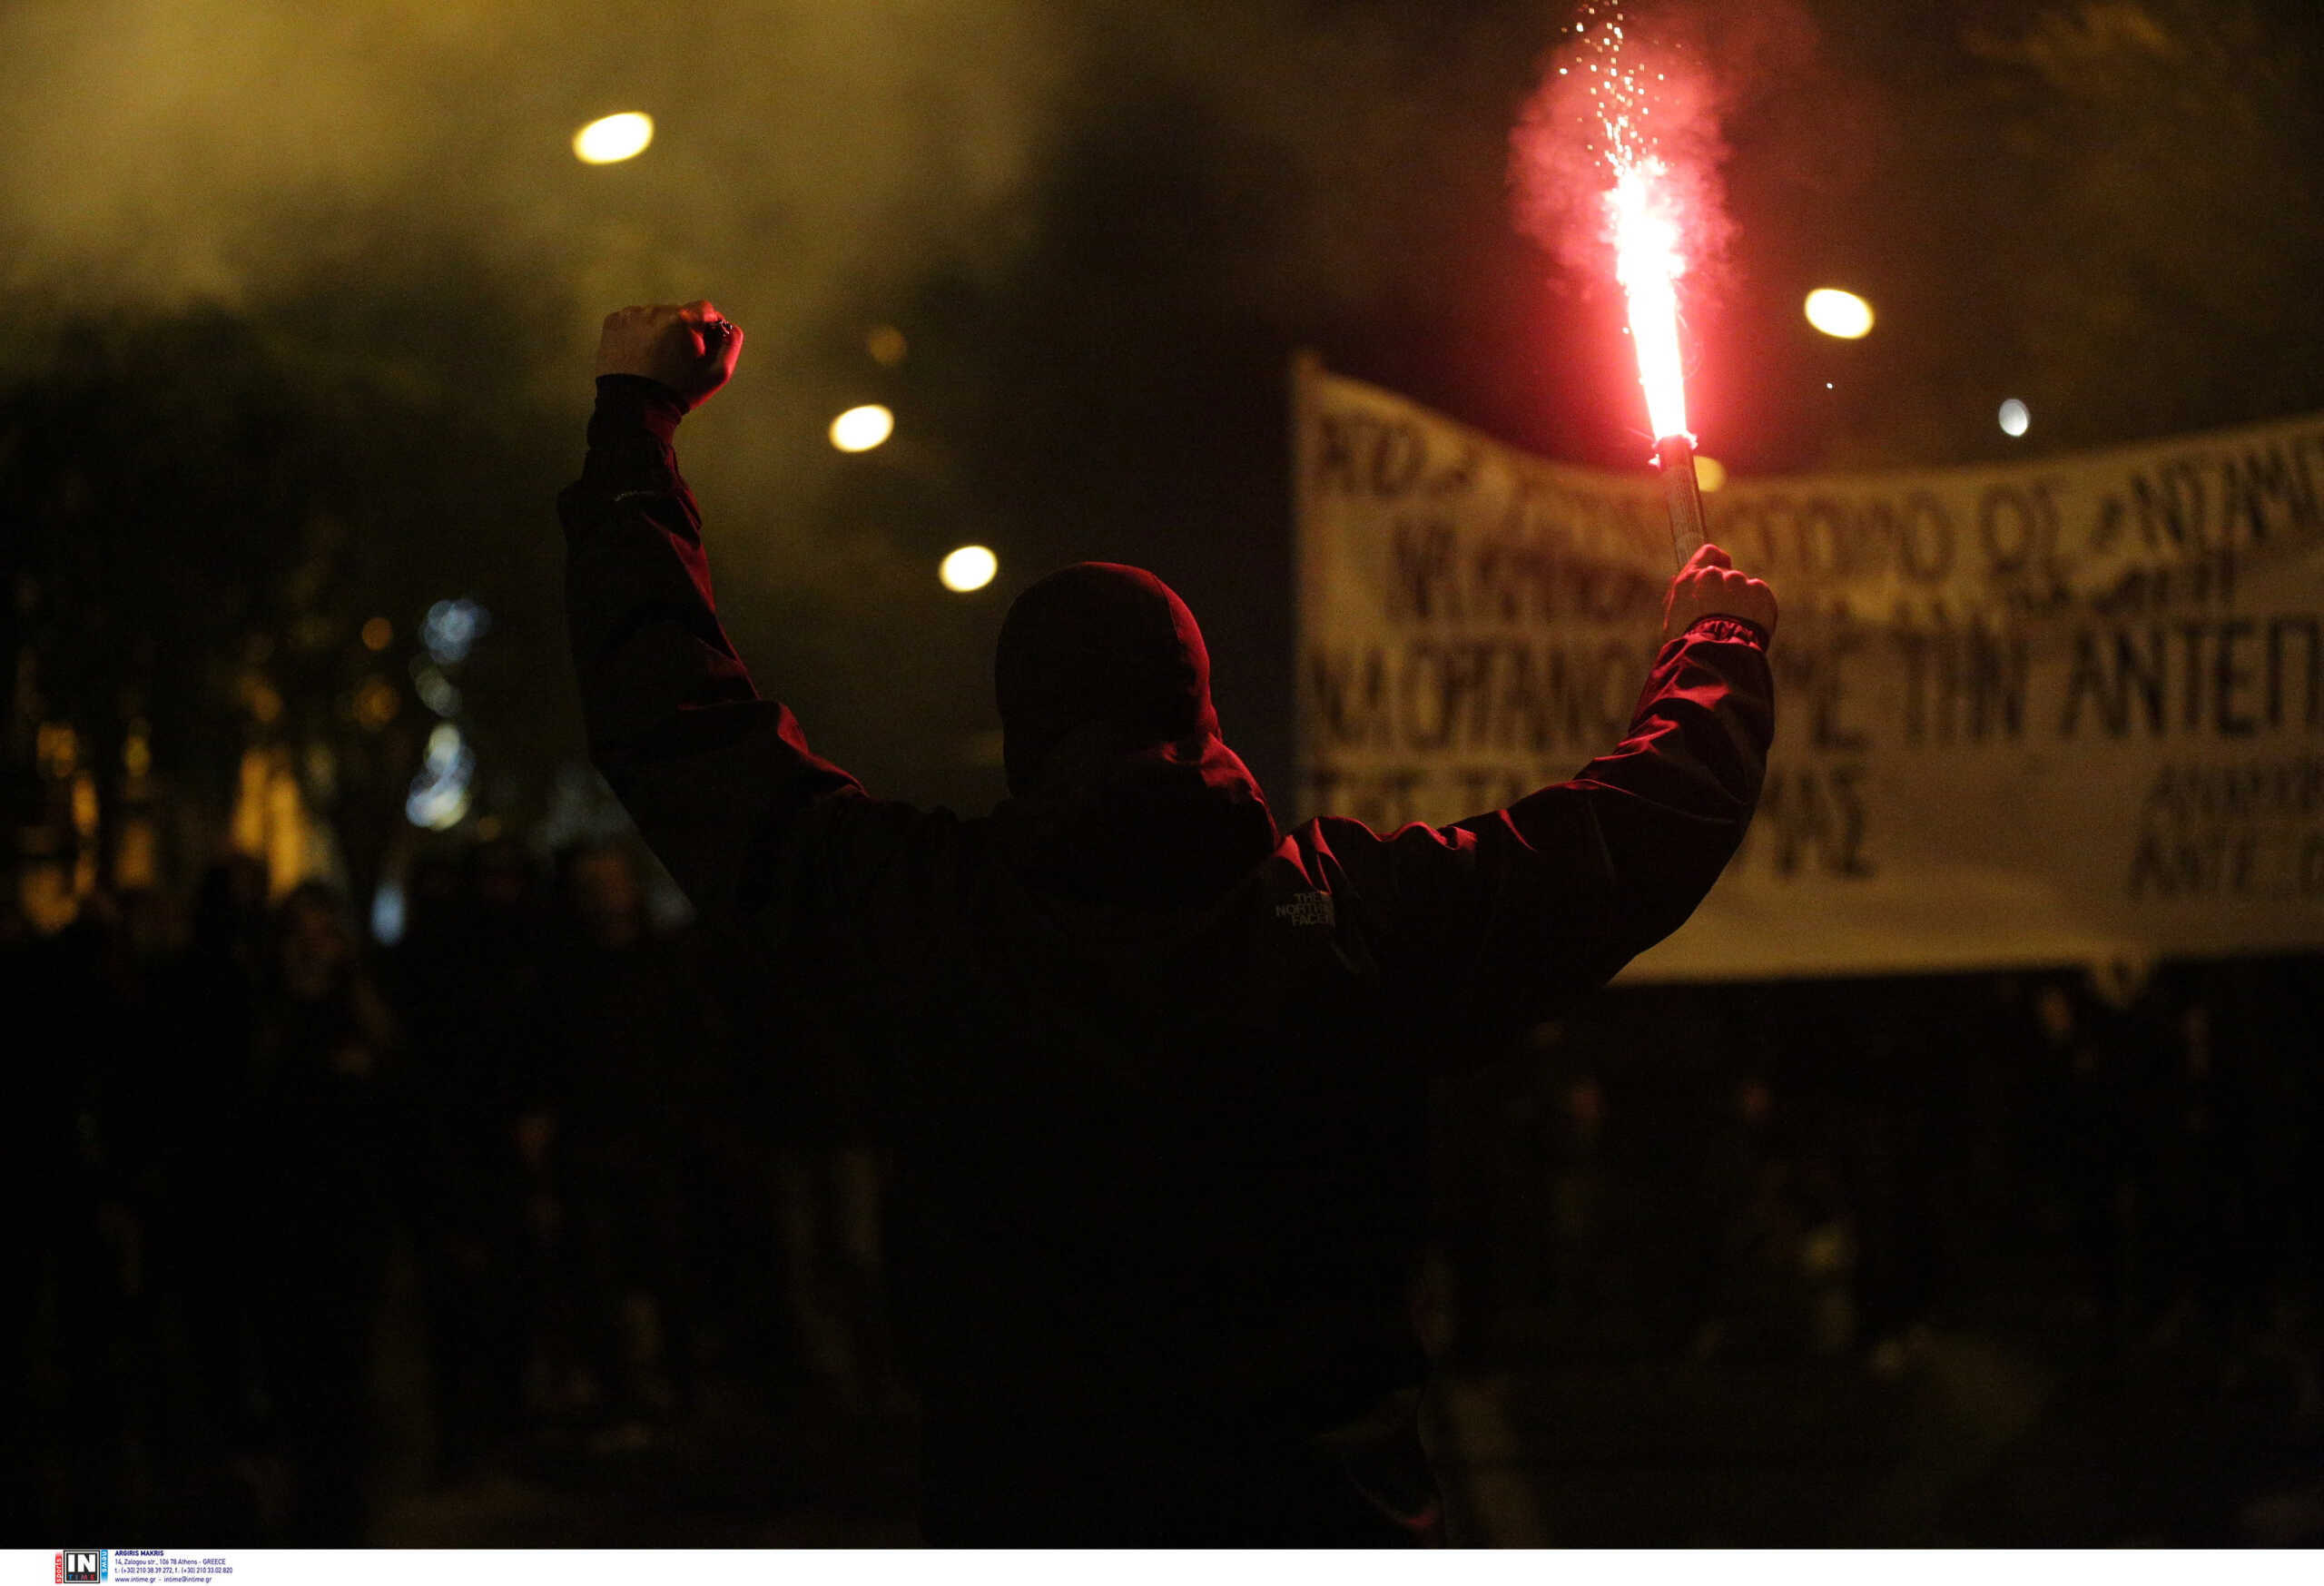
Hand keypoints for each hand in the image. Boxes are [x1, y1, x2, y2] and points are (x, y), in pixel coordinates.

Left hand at [594, 299, 742, 408]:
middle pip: (679, 312)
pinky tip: (640, 354)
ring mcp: (632, 315)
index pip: (705, 309)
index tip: (704, 345)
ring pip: (655, 316)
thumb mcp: (717, 375)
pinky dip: (639, 333)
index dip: (709, 327)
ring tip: (656, 358)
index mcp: (683, 319)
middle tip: (677, 358)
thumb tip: (729, 326)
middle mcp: (656, 310)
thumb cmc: (678, 391)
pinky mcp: (614, 322)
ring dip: (660, 330)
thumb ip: (731, 344)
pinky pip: (634, 320)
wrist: (634, 407)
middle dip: (682, 330)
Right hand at [1661, 542, 1776, 645]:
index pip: (1708, 553)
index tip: (1721, 566)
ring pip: (1744, 587)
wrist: (1717, 653)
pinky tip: (1750, 625)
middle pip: (1727, 575)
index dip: (1716, 559)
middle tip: (1725, 614)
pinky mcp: (1760, 591)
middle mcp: (1716, 574)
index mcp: (1692, 578)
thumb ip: (1677, 594)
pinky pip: (1761, 596)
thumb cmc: (1689, 641)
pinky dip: (1758, 608)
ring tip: (1737, 625)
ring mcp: (1740, 581)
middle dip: (1728, 590)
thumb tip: (1675, 577)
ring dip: (1743, 601)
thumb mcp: (1673, 618)